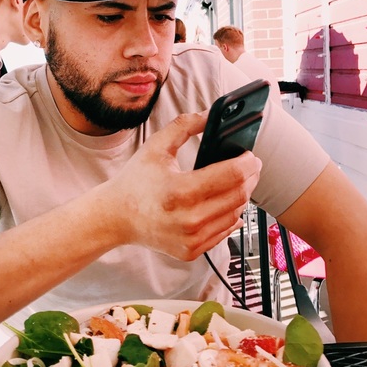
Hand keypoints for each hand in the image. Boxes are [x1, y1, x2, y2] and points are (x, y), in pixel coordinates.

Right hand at [107, 113, 261, 259]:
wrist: (116, 216)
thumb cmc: (134, 181)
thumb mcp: (155, 146)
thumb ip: (183, 126)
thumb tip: (208, 115)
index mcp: (179, 190)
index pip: (231, 175)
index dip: (248, 163)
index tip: (251, 156)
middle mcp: (188, 219)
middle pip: (239, 196)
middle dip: (250, 178)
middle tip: (251, 166)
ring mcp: (190, 238)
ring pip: (235, 215)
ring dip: (241, 196)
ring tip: (237, 182)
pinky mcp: (191, 251)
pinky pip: (224, 232)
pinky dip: (230, 216)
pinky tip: (226, 203)